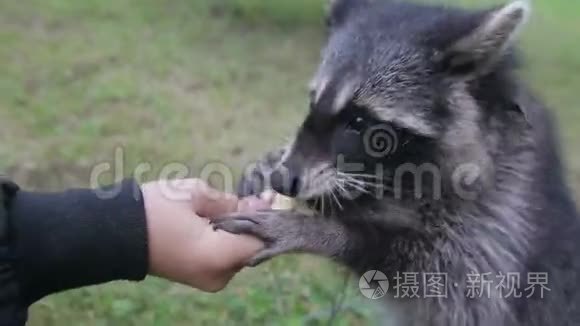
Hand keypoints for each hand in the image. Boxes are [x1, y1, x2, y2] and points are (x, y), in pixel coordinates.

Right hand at [142, 179, 270, 291]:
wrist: (114, 233)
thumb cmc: (154, 209)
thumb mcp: (196, 194)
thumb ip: (233, 202)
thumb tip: (262, 204)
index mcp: (218, 256)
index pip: (262, 240)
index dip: (268, 217)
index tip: (268, 196)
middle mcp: (218, 276)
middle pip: (252, 247)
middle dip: (253, 222)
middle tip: (247, 196)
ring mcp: (209, 281)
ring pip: (240, 252)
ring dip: (239, 230)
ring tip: (222, 207)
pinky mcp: (200, 278)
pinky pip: (225, 257)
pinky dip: (226, 240)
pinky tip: (213, 221)